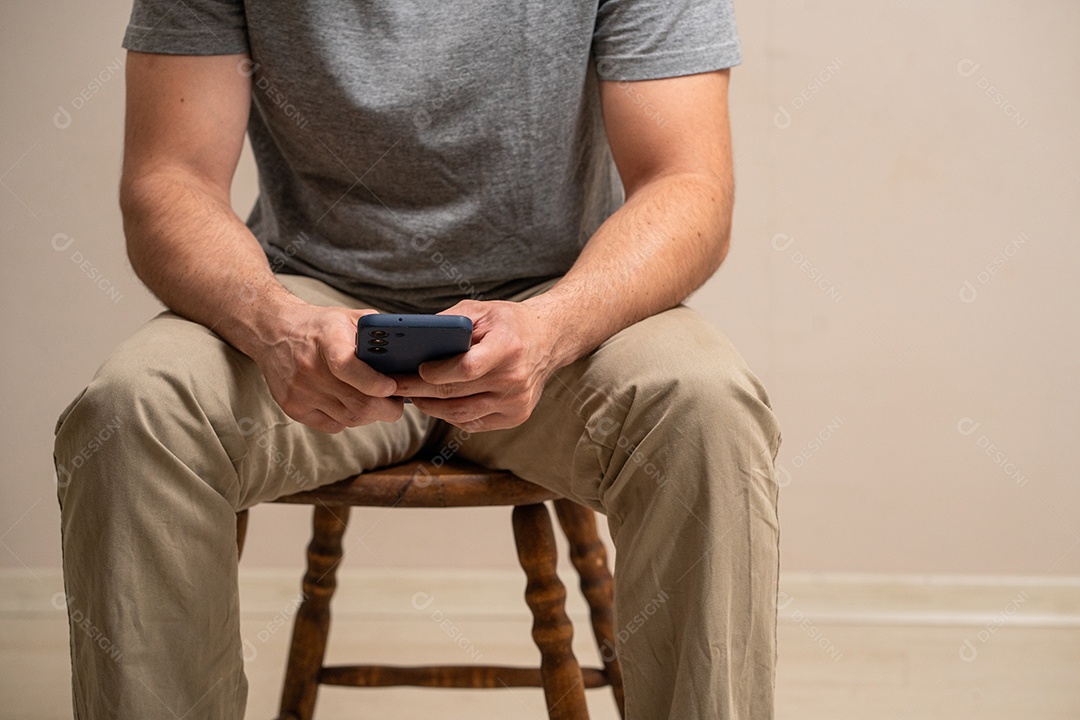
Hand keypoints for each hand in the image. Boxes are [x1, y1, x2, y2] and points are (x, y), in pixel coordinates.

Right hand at [248, 302, 403, 432]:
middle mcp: (308, 366)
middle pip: (358, 403)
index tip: (392, 387)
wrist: (274, 332)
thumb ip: (379, 333)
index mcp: (326, 339)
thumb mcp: (350, 317)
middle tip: (397, 402)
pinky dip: (348, 419)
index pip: (348, 367)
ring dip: (371, 415)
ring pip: (349, 418)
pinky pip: (333, 425)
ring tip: (377, 401)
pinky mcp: (292, 407)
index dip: (374, 383)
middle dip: (387, 408)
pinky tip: (351, 404)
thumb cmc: (322, 325)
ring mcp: (298, 390)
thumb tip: (410, 353)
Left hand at [393, 299, 560, 430]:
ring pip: (460, 413)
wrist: (549, 340)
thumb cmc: (508, 322)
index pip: (467, 368)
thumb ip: (448, 323)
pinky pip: (473, 422)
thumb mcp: (480, 310)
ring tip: (412, 396)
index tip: (416, 369)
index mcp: (508, 347)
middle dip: (418, 391)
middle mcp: (515, 378)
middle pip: (456, 393)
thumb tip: (410, 340)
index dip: (437, 373)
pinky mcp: (515, 416)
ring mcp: (516, 402)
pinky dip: (450, 414)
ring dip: (431, 407)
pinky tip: (437, 404)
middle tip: (394, 386)